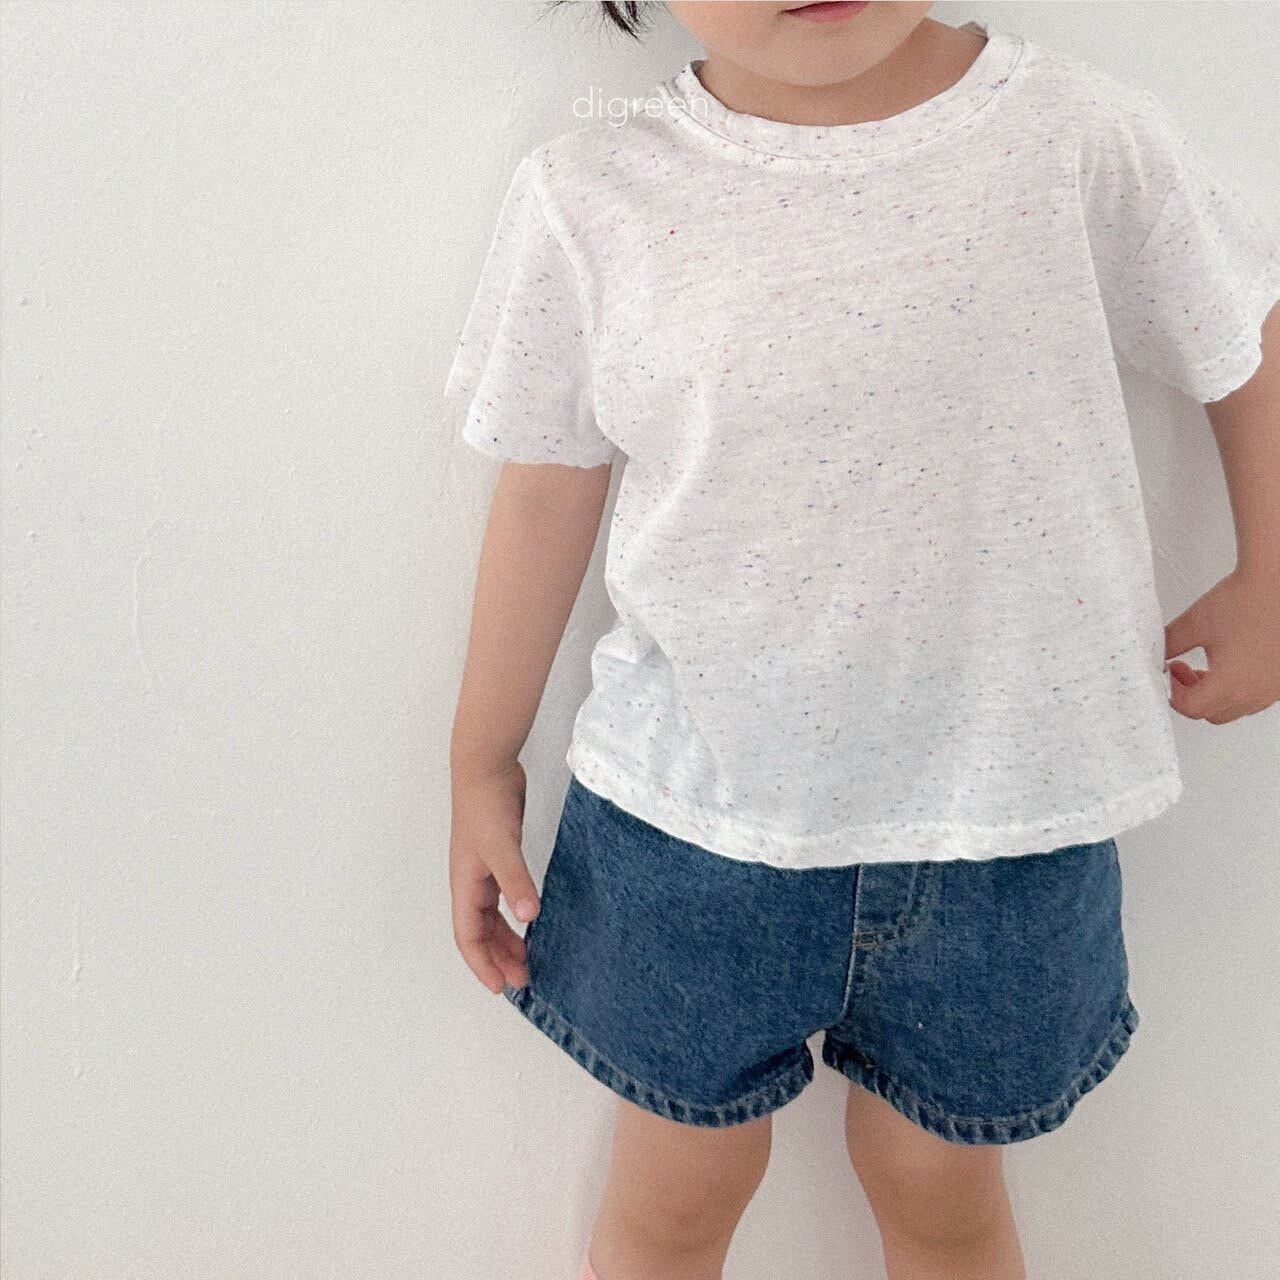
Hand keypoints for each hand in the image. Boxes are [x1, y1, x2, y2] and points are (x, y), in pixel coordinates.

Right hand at [449, 761, 539, 992]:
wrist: (486, 767)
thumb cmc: (485, 805)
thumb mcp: (502, 847)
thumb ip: (516, 881)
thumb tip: (529, 917)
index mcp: (465, 886)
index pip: (469, 938)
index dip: (483, 965)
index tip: (502, 987)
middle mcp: (471, 882)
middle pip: (480, 932)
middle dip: (498, 958)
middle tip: (525, 979)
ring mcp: (484, 869)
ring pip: (492, 916)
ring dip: (507, 939)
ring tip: (530, 957)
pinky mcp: (500, 856)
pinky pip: (503, 897)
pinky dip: (515, 913)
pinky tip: (532, 917)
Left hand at [1164, 566, 1279, 723]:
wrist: (1279, 582)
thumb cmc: (1246, 599)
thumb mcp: (1194, 623)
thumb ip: (1169, 644)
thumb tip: (1155, 655)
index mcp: (1231, 684)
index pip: (1191, 708)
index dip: (1173, 692)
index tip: (1170, 672)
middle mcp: (1256, 693)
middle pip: (1212, 713)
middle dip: (1190, 695)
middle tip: (1182, 670)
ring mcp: (1274, 689)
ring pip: (1235, 708)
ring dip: (1215, 694)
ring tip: (1206, 666)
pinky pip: (1256, 697)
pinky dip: (1237, 688)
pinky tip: (1231, 663)